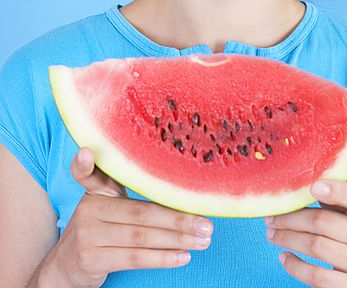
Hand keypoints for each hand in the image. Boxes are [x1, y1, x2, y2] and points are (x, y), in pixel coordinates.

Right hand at [43, 148, 213, 287]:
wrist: (67, 266)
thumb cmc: (100, 228)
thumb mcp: (107, 203)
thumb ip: (133, 191)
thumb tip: (180, 188)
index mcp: (95, 191)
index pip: (88, 174)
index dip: (84, 164)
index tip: (87, 152)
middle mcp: (88, 210)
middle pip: (140, 212)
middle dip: (178, 219)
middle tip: (206, 223)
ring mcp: (88, 235)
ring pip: (141, 237)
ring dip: (177, 239)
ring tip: (202, 240)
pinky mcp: (91, 259)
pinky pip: (133, 258)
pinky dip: (161, 258)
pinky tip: (183, 256)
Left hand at [264, 180, 346, 286]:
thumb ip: (339, 202)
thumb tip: (300, 187)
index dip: (338, 191)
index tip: (313, 187)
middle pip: (326, 222)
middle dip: (292, 218)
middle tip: (272, 216)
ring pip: (317, 247)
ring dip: (288, 238)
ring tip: (272, 234)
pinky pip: (318, 277)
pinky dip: (295, 266)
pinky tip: (284, 257)